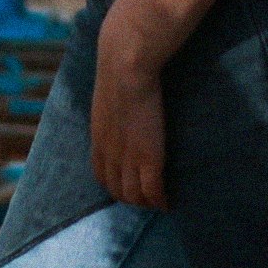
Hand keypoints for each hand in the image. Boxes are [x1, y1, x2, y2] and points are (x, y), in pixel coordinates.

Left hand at [88, 19, 172, 208]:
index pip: (102, 175)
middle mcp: (109, 153)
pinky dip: (160, 201)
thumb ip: (113, 105)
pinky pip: (153, 190)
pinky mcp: (148, 157)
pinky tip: (169, 203)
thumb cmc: (120, 68)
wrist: (126, 64)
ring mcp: (128, 157)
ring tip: (160, 202)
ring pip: (134, 195)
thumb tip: (122, 99)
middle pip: (117, 190)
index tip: (128, 187)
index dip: (115, 186)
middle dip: (131, 199)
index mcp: (98, 138)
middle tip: (149, 199)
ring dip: (147, 203)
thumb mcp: (108, 93)